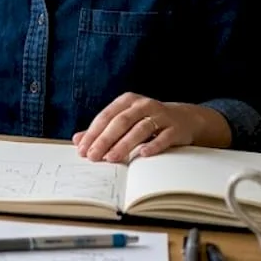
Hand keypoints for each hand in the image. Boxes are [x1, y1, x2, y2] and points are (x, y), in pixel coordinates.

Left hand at [72, 93, 225, 162]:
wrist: (183, 119)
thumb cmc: (147, 121)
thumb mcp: (124, 122)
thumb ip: (101, 130)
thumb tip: (77, 140)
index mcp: (127, 101)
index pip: (105, 117)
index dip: (92, 133)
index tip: (82, 149)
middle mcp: (143, 105)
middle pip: (120, 122)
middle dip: (105, 140)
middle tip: (93, 156)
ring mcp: (161, 116)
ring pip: (140, 129)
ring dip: (124, 144)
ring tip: (112, 158)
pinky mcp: (175, 128)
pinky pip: (163, 137)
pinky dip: (153, 145)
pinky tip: (143, 155)